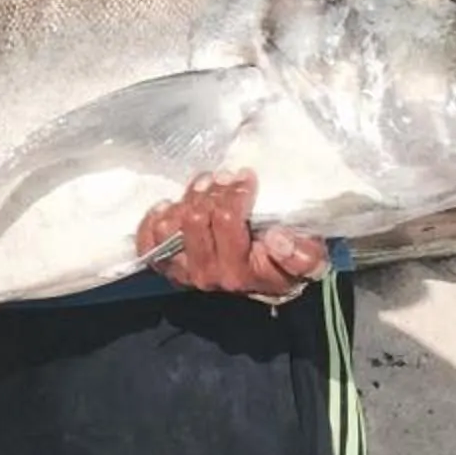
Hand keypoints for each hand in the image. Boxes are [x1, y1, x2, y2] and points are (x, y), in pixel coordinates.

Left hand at [136, 170, 325, 299]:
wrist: (265, 279)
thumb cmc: (285, 261)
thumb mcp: (308, 258)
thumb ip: (301, 254)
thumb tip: (277, 239)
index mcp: (243, 273)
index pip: (228, 222)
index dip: (234, 193)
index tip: (246, 176)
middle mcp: (210, 275)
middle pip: (196, 218)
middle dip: (212, 189)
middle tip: (226, 175)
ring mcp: (184, 272)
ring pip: (170, 226)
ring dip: (187, 198)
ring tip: (205, 185)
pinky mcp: (166, 266)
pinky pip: (147, 242)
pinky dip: (155, 219)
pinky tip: (171, 205)